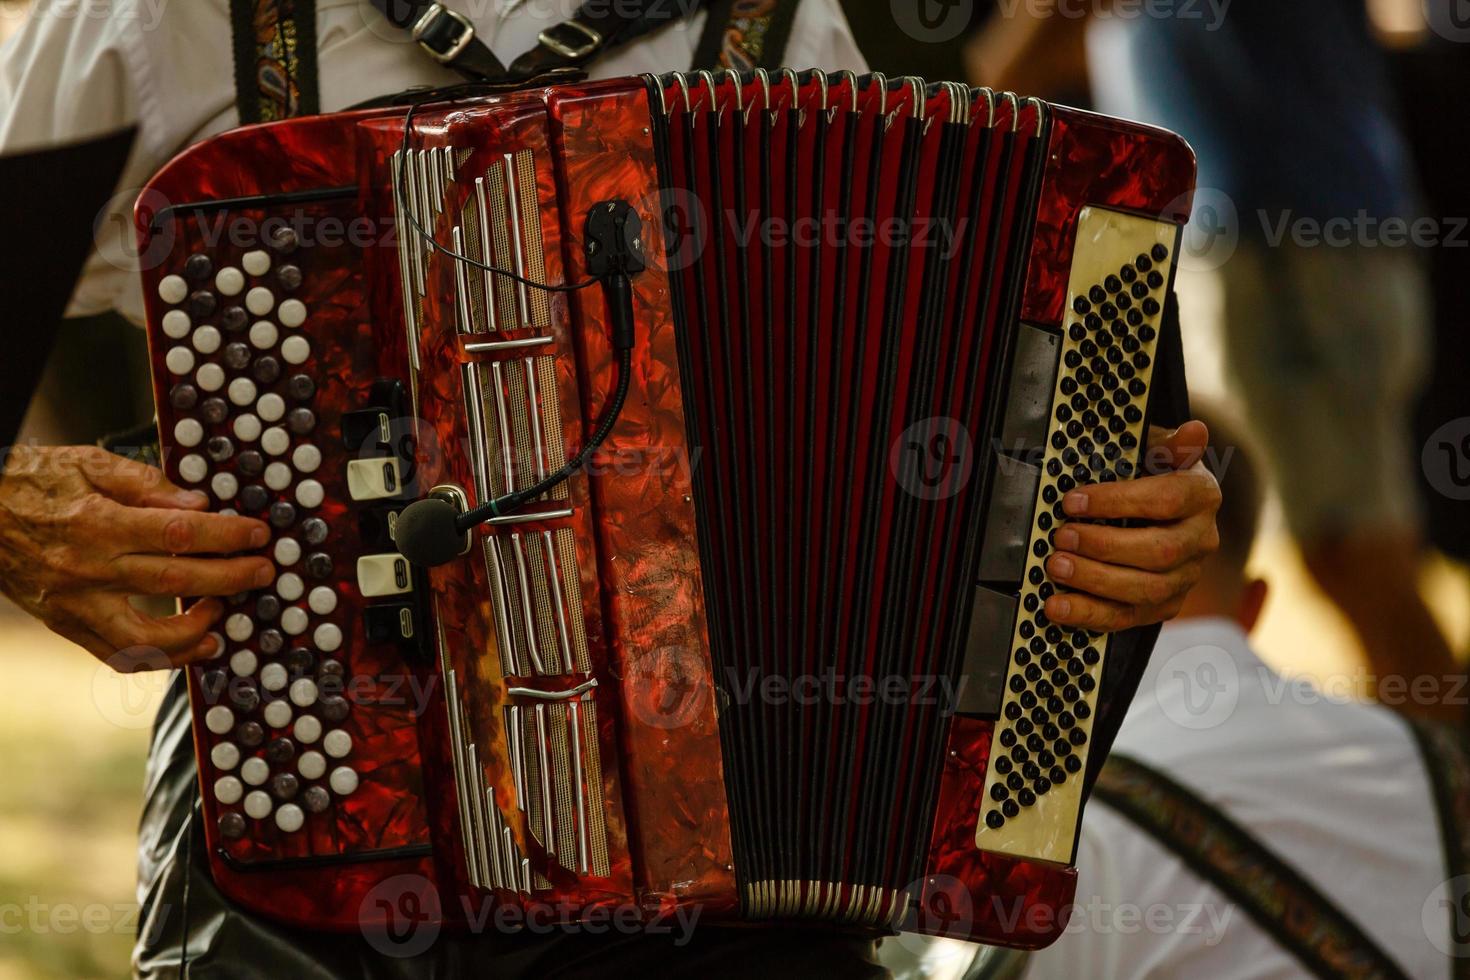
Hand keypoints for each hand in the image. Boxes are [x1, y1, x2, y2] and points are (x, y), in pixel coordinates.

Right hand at [0, 445, 273, 668]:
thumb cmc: (32, 481)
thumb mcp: (87, 462)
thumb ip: (145, 483)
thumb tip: (198, 504)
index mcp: (97, 522)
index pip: (178, 533)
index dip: (227, 536)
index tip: (259, 535)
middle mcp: (87, 568)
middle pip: (175, 581)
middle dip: (230, 580)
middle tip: (263, 573)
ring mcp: (74, 603)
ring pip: (144, 638)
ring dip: (194, 634)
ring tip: (224, 618)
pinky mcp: (65, 623)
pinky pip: (115, 656)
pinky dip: (157, 658)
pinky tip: (188, 646)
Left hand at [1043, 421, 1220, 631]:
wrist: (1157, 510)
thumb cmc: (1149, 474)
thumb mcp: (1154, 451)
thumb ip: (1168, 444)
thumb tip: (1193, 430)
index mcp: (1201, 495)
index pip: (1167, 500)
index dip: (1117, 501)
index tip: (1073, 500)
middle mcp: (1201, 539)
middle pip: (1158, 551)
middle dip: (1103, 546)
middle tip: (1061, 537)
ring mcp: (1186, 577)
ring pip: (1146, 589)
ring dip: (1094, 580)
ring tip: (1055, 566)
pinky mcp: (1164, 606)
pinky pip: (1128, 617)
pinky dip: (1089, 614)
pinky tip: (1057, 606)